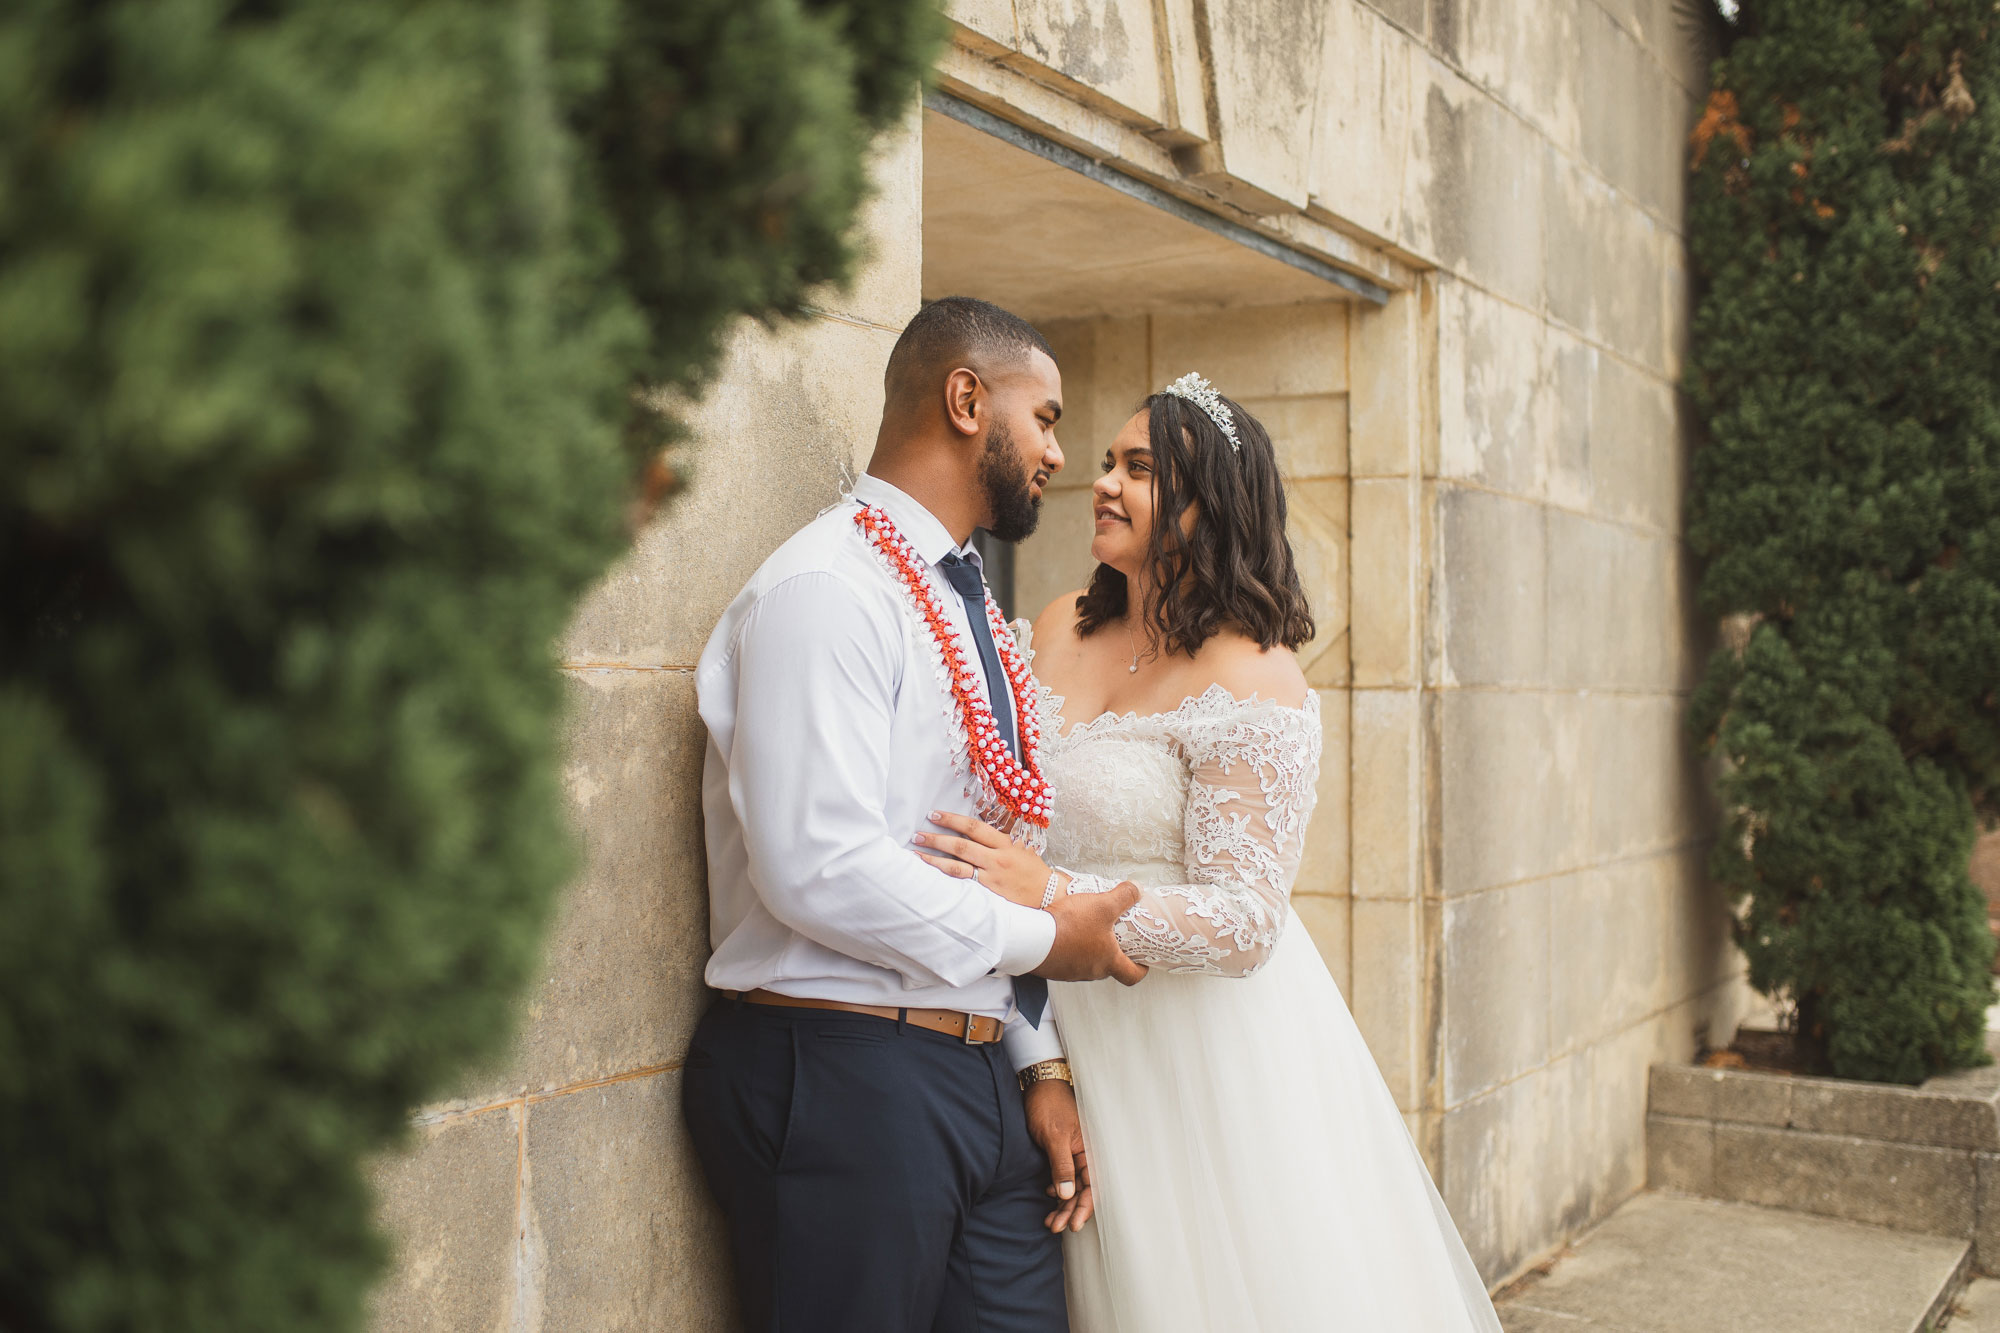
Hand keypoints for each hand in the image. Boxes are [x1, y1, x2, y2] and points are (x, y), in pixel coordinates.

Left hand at [911, 809, 1053, 908]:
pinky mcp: (989, 894)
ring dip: (934, 860)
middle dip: (936, 839)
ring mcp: (992, 877)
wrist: (1048, 895)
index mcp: (1004, 842)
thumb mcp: (1020, 845)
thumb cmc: (1032, 869)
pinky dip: (947, 880)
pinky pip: (964, 885)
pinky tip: (932, 877)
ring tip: (916, 855)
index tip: (934, 814)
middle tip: (917, 834)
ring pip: (958, 867)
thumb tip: (979, 816)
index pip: (974, 827)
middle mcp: (997, 858)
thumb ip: (999, 834)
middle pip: (961, 845)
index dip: (952, 820)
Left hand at [1023, 1079, 1094, 1232]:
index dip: (1084, 1207)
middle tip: (1054, 1227)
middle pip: (1082, 1190)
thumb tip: (1066, 1194)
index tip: (1072, 1225)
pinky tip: (1048, 1196)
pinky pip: (1063, 1178)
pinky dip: (1057, 1191)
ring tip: (1049, 1220)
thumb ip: (1062, 1165)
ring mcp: (1074, 1154)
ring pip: (1072, 1187)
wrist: (1037, 1085)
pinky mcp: (1062, 1153)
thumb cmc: (1048, 1106)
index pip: (1092, 1186)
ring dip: (1062, 1204)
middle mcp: (1085, 1154)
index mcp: (1090, 1149)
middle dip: (1069, 1210)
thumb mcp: (1054, 1136)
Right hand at [1037, 883, 1147, 985]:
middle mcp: (1091, 972)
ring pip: (1086, 963)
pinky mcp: (1052, 968)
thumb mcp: (1103, 905)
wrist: (1031, 938)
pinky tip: (1063, 932)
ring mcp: (1070, 972)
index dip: (1140, 969)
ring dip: (1088, 950)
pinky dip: (1068, 948)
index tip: (1142, 962)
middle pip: (1107, 967)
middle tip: (1112, 937)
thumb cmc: (1071, 925)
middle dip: (1112, 953)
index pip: (1132, 975)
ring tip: (1085, 929)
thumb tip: (1138, 890)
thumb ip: (1124, 897)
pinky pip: (1065, 960)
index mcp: (1108, 962)